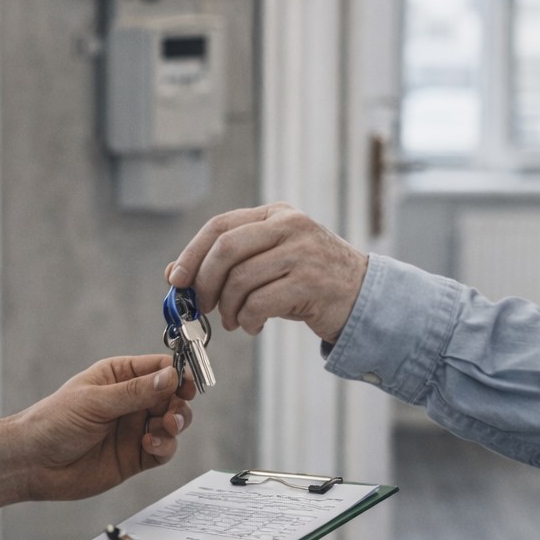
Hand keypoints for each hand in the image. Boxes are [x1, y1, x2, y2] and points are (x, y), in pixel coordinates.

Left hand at [12, 355, 195, 501]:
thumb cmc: (53, 422)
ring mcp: (134, 429)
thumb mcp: (94, 401)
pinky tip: (150, 445)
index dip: (177, 374)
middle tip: (172, 413)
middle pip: (172, 397)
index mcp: (119, 376)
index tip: (187, 384)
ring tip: (164, 428)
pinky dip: (165, 446)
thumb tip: (170, 377)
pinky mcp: (135, 457)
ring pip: (172, 423)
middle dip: (179, 403)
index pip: (159, 368)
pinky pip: (163, 449)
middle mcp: (131, 401)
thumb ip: (135, 392)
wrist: (31, 463)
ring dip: (175, 425)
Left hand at [167, 202, 368, 341]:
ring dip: (227, 308)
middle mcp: (290, 226)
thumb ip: (231, 262)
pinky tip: (253, 325)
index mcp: (276, 214)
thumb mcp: (271, 261)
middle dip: (205, 282)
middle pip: (226, 249)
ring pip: (241, 279)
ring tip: (233, 321)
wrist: (364, 297)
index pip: (220, 226)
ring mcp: (302, 252)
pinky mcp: (310, 282)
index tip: (176, 279)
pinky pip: (260, 303)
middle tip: (202, 306)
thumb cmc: (309, 281)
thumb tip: (174, 273)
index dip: (192, 253)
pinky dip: (248, 319)